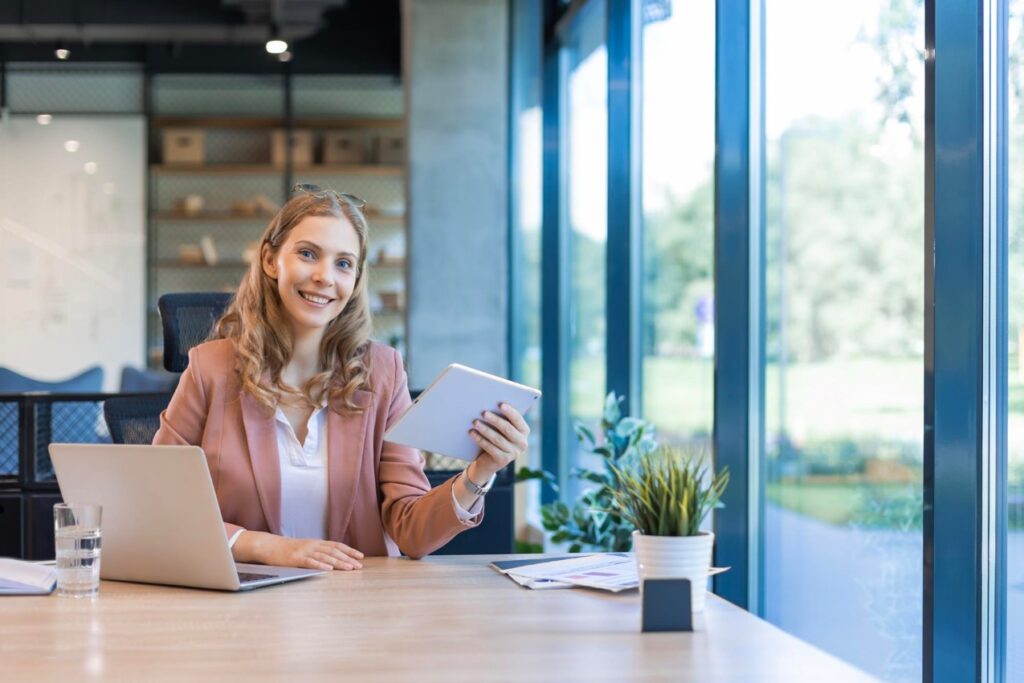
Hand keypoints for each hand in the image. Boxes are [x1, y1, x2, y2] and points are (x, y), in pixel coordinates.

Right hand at [245, 532, 363, 570]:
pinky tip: (328, 570)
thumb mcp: (307, 547)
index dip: (350, 550)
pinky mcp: (296, 559)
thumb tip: (334, 557)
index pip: (337, 545)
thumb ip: (319, 550)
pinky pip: (310, 562)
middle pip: (334, 551)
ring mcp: (305, 552)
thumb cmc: (289, 549)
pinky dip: (320, 565)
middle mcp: (313, 545)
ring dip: (339, 563)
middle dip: (348, 558)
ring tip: (349, 568)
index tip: (361, 556)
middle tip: (359, 566)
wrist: (270, 546)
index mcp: (317, 543)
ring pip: (325, 557)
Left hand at [468, 402, 530, 480]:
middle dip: (495, 420)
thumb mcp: (500, 428)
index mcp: (524, 431)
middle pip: (508, 429)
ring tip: (475, 422)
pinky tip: (472, 433)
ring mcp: (513, 453)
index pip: (518, 419)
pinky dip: (480, 440)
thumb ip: (501, 417)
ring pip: (498, 439)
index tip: (500, 404)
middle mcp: (522, 443)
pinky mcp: (503, 460)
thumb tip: (490, 405)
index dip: (510, 412)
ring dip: (485, 429)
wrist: (488, 461)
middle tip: (484, 412)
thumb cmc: (495, 436)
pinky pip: (491, 448)